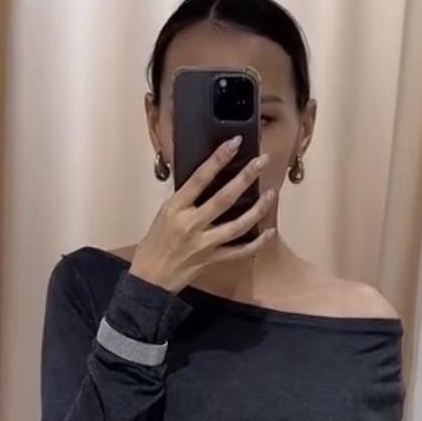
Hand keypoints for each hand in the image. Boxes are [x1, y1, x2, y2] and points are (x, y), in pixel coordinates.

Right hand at [129, 137, 274, 291]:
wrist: (150, 277)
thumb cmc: (155, 242)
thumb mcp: (165, 213)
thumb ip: (186, 198)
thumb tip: (207, 180)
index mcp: (176, 208)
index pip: (200, 178)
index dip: (218, 159)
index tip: (235, 143)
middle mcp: (191, 224)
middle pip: (224, 199)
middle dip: (245, 178)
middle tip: (262, 162)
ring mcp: (204, 243)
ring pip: (237, 225)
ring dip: (257, 209)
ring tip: (271, 194)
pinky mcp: (212, 259)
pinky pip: (239, 251)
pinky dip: (256, 243)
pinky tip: (269, 231)